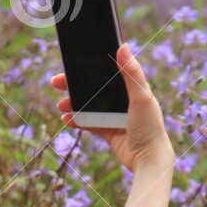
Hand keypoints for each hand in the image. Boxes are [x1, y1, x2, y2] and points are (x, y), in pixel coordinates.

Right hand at [51, 44, 173, 174]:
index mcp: (132, 88)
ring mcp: (115, 116)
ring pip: (89, 105)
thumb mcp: (141, 97)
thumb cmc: (150, 127)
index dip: (90, 66)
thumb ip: (132, 73)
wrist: (149, 160)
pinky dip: (77, 120)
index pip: (108, 71)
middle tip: (56, 82)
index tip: (73, 61)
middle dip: (74, 84)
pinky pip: (89, 123)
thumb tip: (122, 46)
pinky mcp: (109, 132)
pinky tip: (66, 119)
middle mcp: (123, 100)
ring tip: (60, 105)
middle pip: (94, 87)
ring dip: (73, 103)